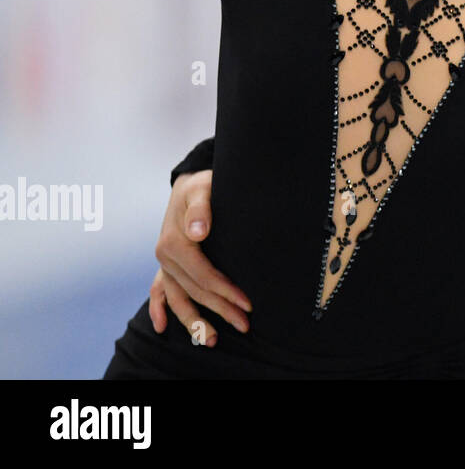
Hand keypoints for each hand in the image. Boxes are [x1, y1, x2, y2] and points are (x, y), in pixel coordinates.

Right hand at [148, 169, 251, 344]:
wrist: (189, 182)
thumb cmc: (202, 185)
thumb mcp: (203, 188)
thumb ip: (202, 208)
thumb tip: (199, 231)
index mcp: (174, 242)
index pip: (203, 275)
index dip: (225, 291)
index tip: (248, 303)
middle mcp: (165, 256)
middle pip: (195, 291)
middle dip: (220, 310)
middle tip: (245, 325)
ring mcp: (164, 262)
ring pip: (178, 298)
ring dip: (194, 321)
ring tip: (211, 340)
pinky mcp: (166, 264)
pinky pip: (158, 291)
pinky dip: (159, 309)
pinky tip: (162, 327)